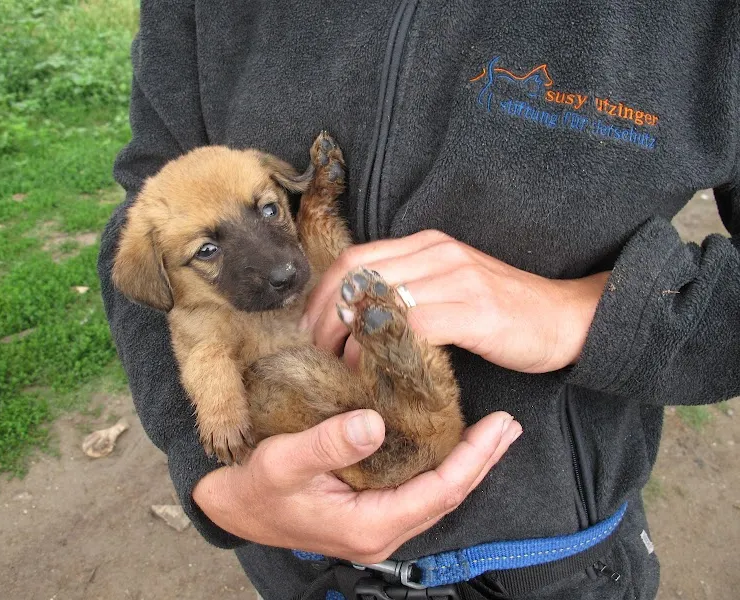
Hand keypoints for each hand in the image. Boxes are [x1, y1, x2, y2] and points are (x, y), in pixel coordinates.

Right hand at [193, 409, 521, 563]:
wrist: (236, 507)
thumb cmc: (257, 487)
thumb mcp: (285, 461)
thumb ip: (329, 443)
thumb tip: (375, 423)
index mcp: (370, 525)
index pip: (439, 492)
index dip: (472, 458)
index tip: (497, 426)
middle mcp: (383, 532)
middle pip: (448, 496)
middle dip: (482, 459)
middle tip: (509, 425)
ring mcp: (380, 526)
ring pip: (437, 495)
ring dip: (467, 463)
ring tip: (493, 433)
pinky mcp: (374, 513)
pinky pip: (419, 491)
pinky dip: (442, 465)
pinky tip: (451, 444)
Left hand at [301, 230, 608, 372]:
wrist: (567, 318)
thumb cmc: (505, 311)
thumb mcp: (450, 288)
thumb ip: (411, 291)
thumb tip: (361, 318)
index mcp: (426, 245)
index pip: (355, 259)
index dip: (323, 294)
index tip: (309, 328)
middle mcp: (437, 253)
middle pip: (357, 276)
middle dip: (326, 317)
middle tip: (314, 352)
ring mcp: (456, 278)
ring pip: (379, 299)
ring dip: (349, 336)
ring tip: (338, 365)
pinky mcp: (474, 310)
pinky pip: (413, 325)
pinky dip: (384, 348)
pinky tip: (375, 371)